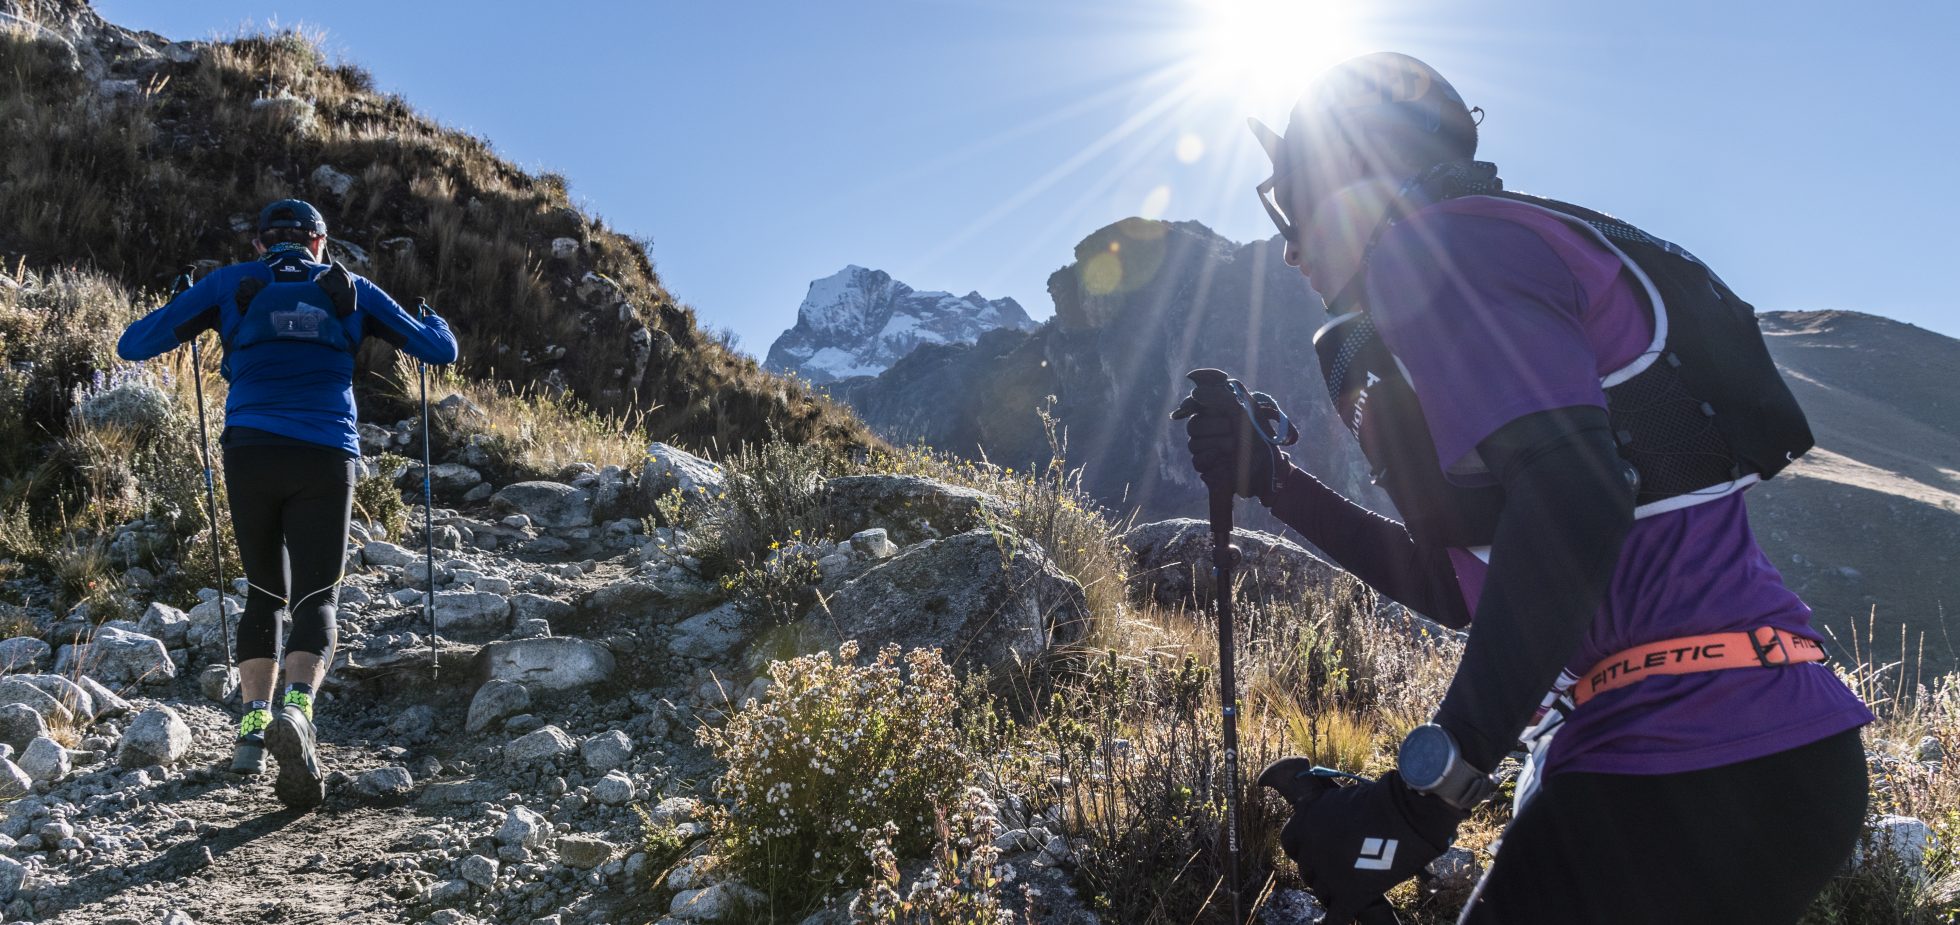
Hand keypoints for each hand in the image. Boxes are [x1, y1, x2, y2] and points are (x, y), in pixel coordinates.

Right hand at [1170, 373, 1295, 499]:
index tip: (1197, 403)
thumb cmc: (1258, 435)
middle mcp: (1209, 430)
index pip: (1195, 406)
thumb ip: (1219, 396)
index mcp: (1217, 414)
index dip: (1193, 404)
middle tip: (1230, 427)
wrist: (1267, 464)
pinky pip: (1197, 460)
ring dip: (1216, 443)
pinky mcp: (1208, 467)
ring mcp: (1207, 449)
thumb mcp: (1242, 409)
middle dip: (1212, 426)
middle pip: (1193, 425)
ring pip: (1194, 443)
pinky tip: (1223, 458)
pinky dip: (1210, 458)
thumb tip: (1195, 392)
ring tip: (1234, 445)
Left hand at [1278, 771, 1465, 923]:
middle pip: (1307, 871)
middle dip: (1321, 871)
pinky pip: (1335, 918)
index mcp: (1305, 824)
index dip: (1305, 850)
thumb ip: (1320, 815)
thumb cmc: (1378, 802)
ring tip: (1351, 886)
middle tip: (1341, 868)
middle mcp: (1311, 851)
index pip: (1290, 845)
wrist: (1406, 814)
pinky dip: (1338, 919)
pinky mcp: (1349, 896)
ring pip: (1321, 894)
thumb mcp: (1337, 799)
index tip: (1317, 852)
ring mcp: (1329, 876)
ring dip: (1334, 892)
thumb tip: (1315, 827)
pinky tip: (1344, 916)